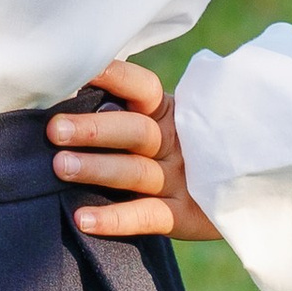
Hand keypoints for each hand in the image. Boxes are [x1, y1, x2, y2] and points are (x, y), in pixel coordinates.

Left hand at [51, 59, 221, 241]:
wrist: (237, 189)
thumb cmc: (174, 147)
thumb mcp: (159, 122)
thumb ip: (121, 108)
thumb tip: (63, 90)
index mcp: (166, 112)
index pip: (141, 87)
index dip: (112, 76)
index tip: (77, 71)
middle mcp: (174, 143)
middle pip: (135, 131)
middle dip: (93, 129)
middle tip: (54, 130)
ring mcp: (181, 180)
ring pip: (136, 172)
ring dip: (97, 168)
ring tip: (60, 166)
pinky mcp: (185, 216)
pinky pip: (148, 217)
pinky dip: (116, 218)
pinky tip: (83, 219)